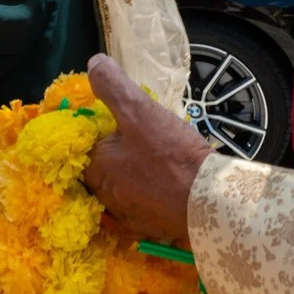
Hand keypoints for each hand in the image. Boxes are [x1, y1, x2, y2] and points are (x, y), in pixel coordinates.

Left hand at [82, 53, 212, 245]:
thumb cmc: (172, 155)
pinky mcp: (148, 229)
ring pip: (120, 188)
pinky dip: (145, 196)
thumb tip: (94, 64)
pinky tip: (159, 184)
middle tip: (136, 138)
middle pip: (100, 169)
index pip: (82, 147)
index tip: (114, 122)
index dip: (96, 131)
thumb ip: (113, 87)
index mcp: (95, 168)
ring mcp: (126, 216)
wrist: (210, 201)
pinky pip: (138, 208)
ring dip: (130, 175)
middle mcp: (104, 197)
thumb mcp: (140, 111)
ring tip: (150, 158)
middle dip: (113, 154)